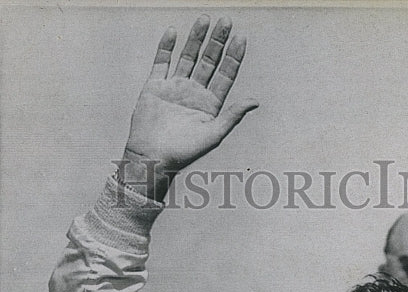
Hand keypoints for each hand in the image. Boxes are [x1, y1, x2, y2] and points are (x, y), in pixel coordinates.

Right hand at [122, 16, 257, 199]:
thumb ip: (233, 115)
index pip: (225, 75)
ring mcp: (174, 87)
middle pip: (209, 61)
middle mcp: (194, 92)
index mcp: (210, 104)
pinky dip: (166, 47)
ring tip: (205, 19)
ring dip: (196, 39)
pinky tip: (174, 32)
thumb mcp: (214, 134)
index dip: (233, 57)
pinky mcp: (155, 86)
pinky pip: (162, 62)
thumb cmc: (184, 151)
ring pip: (188, 57)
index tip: (241, 39)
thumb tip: (255, 101)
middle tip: (226, 21)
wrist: (152, 157)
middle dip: (217, 41)